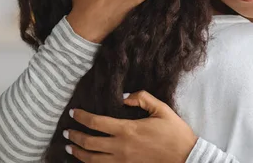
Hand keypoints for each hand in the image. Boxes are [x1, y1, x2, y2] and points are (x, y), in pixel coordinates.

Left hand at [65, 90, 197, 162]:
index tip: (73, 112)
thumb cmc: (175, 133)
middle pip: (89, 142)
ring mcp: (122, 162)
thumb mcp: (161, 108)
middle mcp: (120, 147)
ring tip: (70, 147)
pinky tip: (87, 160)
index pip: (96, 122)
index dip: (81, 117)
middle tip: (66, 132)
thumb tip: (123, 96)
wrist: (186, 158)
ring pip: (92, 159)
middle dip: (74, 136)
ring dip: (78, 152)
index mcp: (127, 129)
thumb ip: (141, 98)